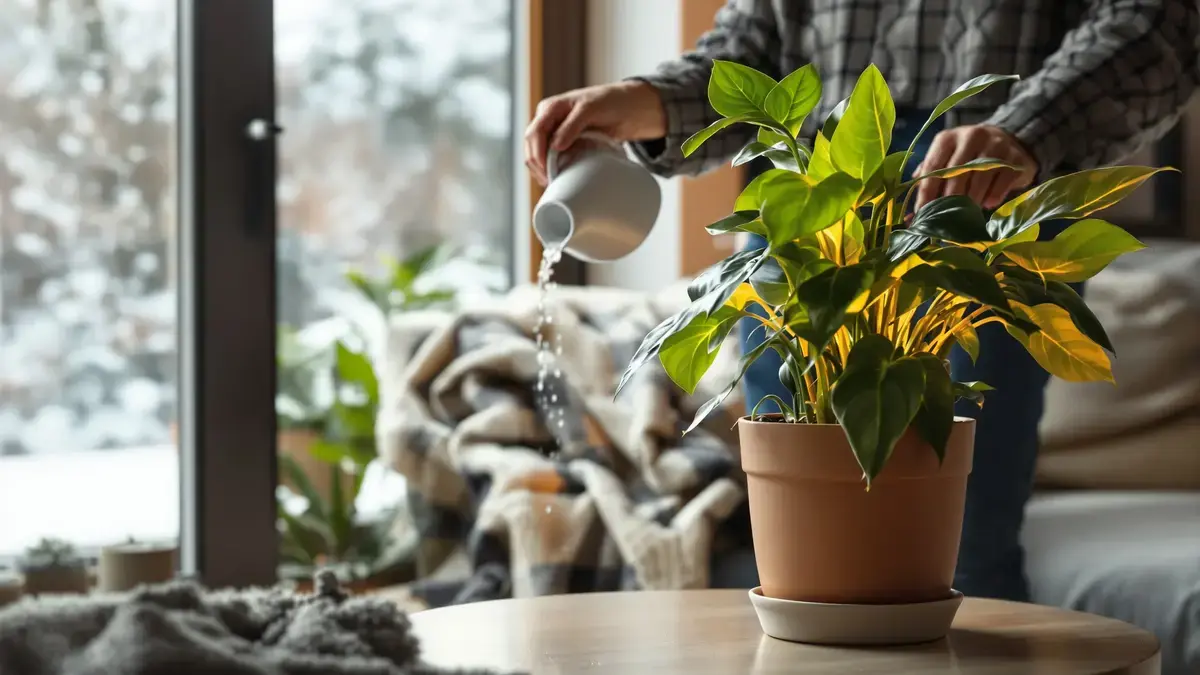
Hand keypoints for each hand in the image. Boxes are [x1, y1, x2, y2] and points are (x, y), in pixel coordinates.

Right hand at [524, 80, 667, 185]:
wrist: (627, 108)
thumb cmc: (609, 102)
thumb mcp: (590, 109)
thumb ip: (571, 126)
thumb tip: (555, 146)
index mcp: (550, 108)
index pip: (534, 133)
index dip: (537, 154)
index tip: (546, 171)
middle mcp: (548, 120)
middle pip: (531, 146)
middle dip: (537, 165)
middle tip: (549, 182)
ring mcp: (555, 133)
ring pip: (538, 155)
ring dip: (542, 169)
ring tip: (554, 183)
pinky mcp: (564, 144)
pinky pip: (551, 159)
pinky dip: (552, 169)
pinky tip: (559, 179)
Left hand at [913, 124, 1037, 211]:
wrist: (1011, 141)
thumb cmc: (969, 156)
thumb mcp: (947, 159)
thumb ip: (930, 178)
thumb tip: (913, 213)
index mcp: (948, 138)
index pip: (933, 167)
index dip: (926, 193)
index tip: (922, 213)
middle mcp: (971, 136)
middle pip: (956, 174)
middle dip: (949, 200)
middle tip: (947, 218)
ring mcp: (996, 145)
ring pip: (979, 179)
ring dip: (972, 200)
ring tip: (968, 212)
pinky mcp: (1015, 157)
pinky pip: (1001, 181)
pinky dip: (993, 196)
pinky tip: (988, 204)